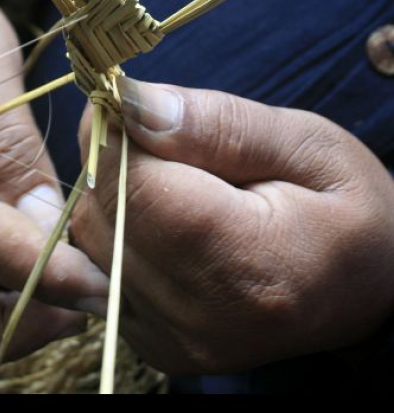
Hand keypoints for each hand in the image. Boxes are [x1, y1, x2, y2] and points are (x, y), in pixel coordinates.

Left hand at [71, 77, 393, 373]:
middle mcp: (199, 320)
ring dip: (112, 198)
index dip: (116, 134)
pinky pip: (92, 271)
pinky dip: (112, 234)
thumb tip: (130, 103)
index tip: (130, 104)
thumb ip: (216, 123)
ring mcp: (171, 342)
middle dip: (115, 163)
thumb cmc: (348, 210)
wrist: (365, 293)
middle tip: (166, 145)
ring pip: (86, 241)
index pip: (132, 187)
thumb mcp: (307, 146)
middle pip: (102, 214)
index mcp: (248, 268)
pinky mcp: (153, 348)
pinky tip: (157, 224)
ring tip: (175, 187)